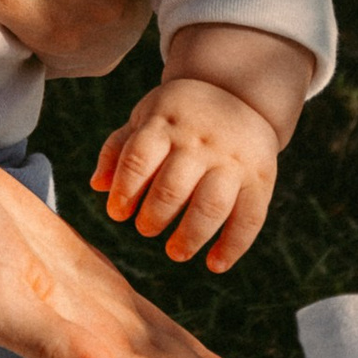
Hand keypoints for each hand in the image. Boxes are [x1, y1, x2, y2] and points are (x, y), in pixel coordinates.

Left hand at [93, 76, 279, 271]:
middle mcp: (200, 141)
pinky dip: (233, 246)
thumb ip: (119, 149)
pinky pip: (250, 217)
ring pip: (211, 205)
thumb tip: (98, 186)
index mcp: (165, 123)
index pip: (139, 158)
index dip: (125, 190)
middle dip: (154, 216)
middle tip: (145, 229)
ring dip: (190, 236)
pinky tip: (215, 264)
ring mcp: (232, 160)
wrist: (241, 92)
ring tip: (174, 252)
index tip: (117, 213)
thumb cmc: (179, 116)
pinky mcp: (260, 178)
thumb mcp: (146, 118)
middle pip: (173, 187)